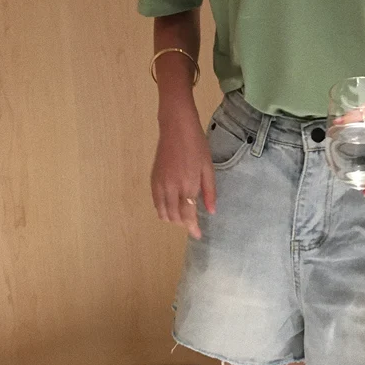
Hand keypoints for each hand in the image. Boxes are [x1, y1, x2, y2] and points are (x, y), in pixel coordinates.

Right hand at [151, 111, 216, 238]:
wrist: (176, 128)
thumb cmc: (197, 146)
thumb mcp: (208, 168)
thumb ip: (209, 191)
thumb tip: (211, 212)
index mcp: (188, 185)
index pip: (188, 215)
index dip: (192, 228)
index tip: (198, 235)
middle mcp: (171, 188)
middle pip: (174, 216)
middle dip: (183, 224)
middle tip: (193, 224)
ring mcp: (159, 184)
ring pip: (162, 212)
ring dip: (172, 219)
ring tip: (182, 217)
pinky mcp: (153, 180)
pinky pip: (155, 202)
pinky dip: (162, 210)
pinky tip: (170, 207)